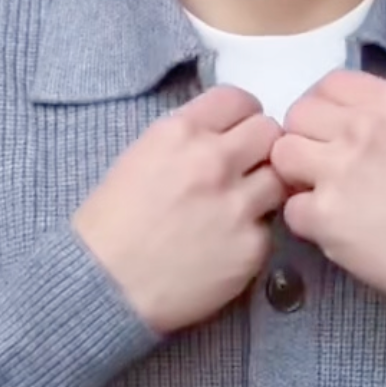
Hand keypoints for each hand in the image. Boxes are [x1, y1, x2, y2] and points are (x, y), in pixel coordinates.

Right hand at [72, 87, 287, 336]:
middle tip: (247, 170)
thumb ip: (183, 143)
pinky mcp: (252, 246)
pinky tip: (228, 246)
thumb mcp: (138, 159)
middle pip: (269, 132)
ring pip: (279, 178)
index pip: (238, 100)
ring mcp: (238, 204)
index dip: (242, 118)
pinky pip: (270, 228)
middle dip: (261, 148)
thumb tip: (217, 140)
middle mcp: (214, 161)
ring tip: (239, 210)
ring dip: (265, 190)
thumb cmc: (109, 227)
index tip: (238, 135)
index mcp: (180, 132)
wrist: (105, 286)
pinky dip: (254, 234)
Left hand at [269, 70, 385, 323]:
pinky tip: (332, 230)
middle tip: (322, 168)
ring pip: (282, 155)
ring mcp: (340, 170)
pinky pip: (291, 208)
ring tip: (321, 196)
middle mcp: (361, 126)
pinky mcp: (326, 215)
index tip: (331, 134)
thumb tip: (346, 125)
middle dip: (304, 140)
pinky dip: (306, 221)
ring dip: (295, 176)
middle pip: (298, 115)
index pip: (329, 84)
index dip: (323, 110)